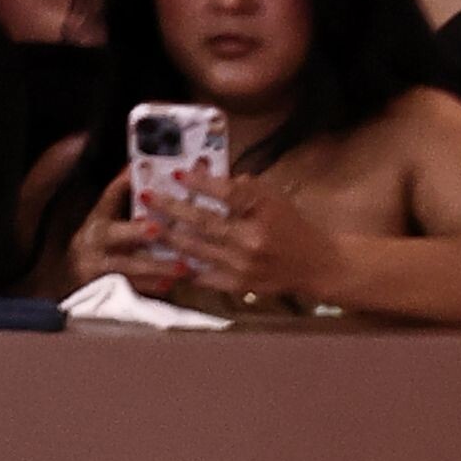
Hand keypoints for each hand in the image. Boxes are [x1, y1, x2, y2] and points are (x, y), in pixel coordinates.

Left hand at [79, 166, 316, 313]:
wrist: (314, 264)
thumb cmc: (292, 225)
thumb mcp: (275, 197)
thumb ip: (245, 189)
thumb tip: (210, 178)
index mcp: (264, 211)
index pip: (227, 193)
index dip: (199, 184)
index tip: (176, 174)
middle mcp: (251, 239)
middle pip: (203, 222)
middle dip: (171, 209)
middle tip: (147, 197)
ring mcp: (242, 266)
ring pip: (196, 249)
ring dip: (168, 237)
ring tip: (146, 225)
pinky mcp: (237, 286)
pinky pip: (202, 275)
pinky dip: (181, 265)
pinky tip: (161, 256)